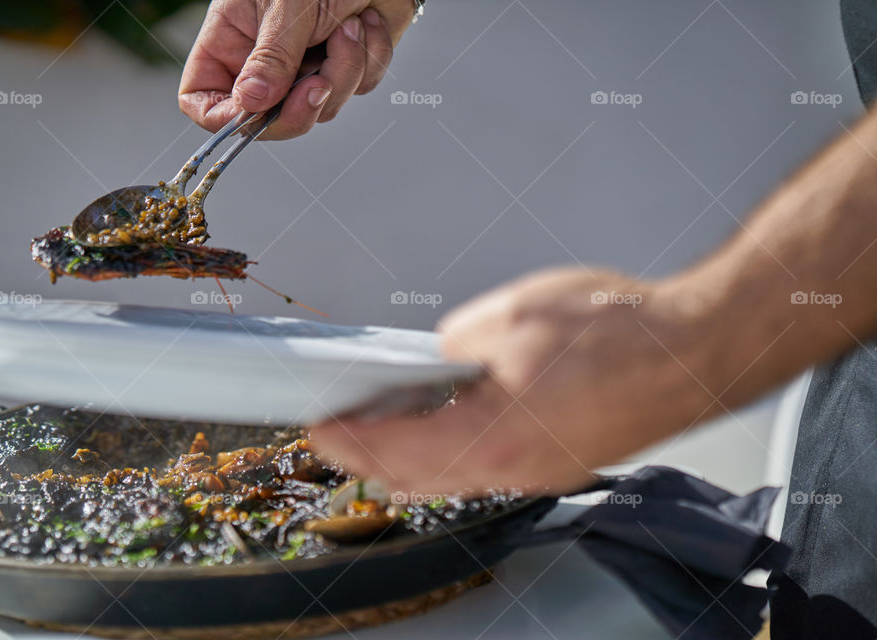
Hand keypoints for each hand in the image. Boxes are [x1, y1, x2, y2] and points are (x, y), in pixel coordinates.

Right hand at [179, 0, 414, 138]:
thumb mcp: (285, 7)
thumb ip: (270, 58)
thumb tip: (251, 103)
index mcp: (230, 41)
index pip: (203, 99)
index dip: (224, 118)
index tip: (255, 113)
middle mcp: (265, 61)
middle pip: (268, 120)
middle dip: (301, 109)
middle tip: (320, 83)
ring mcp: (306, 68)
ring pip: (320, 108)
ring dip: (345, 71)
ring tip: (350, 26)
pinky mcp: (345, 66)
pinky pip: (358, 88)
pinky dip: (369, 58)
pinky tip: (366, 23)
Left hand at [311, 269, 714, 496]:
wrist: (695, 351)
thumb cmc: (623, 333)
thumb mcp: (514, 314)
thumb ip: (457, 342)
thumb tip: (441, 358)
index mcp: (494, 438)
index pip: (394, 453)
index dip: (348, 441)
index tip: (320, 429)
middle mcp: (516, 469)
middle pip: (419, 476)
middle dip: (372, 454)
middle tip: (343, 428)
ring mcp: (540, 471)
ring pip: (455, 476)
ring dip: (413, 453)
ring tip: (387, 420)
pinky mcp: (559, 460)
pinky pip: (490, 465)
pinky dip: (455, 448)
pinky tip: (450, 417)